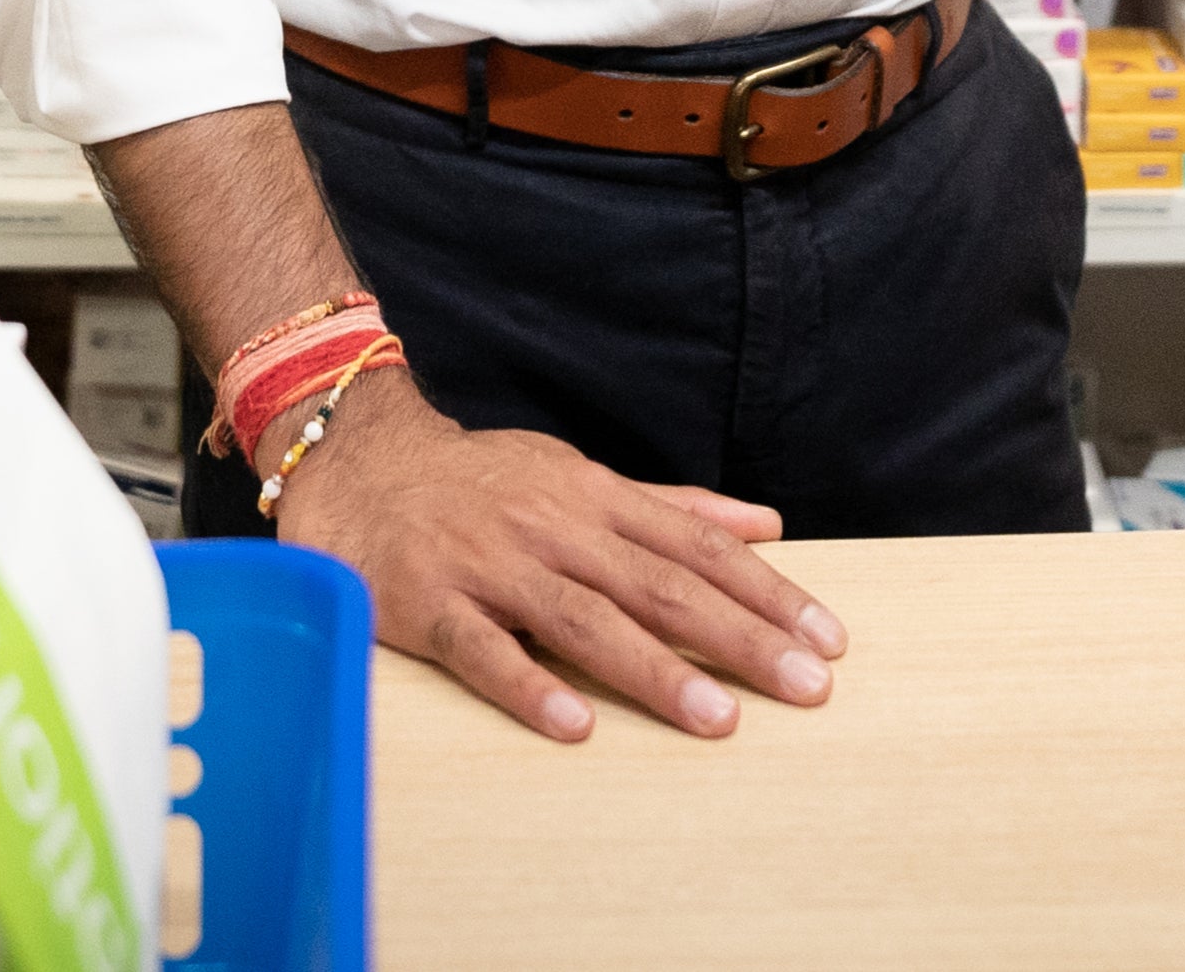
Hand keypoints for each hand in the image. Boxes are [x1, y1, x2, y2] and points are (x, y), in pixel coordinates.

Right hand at [270, 363, 847, 742]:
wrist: (358, 458)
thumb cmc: (480, 480)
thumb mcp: (578, 475)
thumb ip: (671, 507)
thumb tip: (765, 525)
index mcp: (594, 499)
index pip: (697, 548)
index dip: (766, 592)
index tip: (826, 638)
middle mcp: (553, 529)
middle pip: (659, 587)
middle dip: (739, 638)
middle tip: (805, 687)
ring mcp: (490, 566)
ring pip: (584, 620)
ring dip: (654, 671)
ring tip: (718, 719)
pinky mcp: (428, 603)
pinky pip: (482, 650)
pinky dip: (528, 685)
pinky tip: (573, 725)